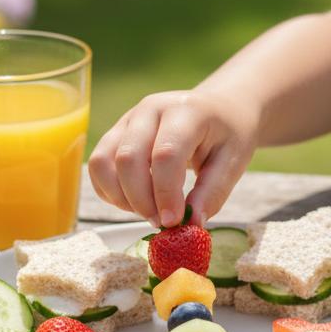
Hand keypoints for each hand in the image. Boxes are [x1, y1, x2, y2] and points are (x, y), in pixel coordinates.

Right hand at [88, 90, 258, 226]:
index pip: (166, 154)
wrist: (219, 108)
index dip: (165, 193)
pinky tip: (135, 202)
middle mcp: (150, 109)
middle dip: (141, 201)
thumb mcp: (233, 162)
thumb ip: (212, 193)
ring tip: (149, 212)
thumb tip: (190, 224)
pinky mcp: (115, 132)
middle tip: (162, 222)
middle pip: (128, 158)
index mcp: (186, 111)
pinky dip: (110, 192)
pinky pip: (97, 166)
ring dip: (121, 198)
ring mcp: (128, 118)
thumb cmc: (228, 135)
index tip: (173, 221)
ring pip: (102, 162)